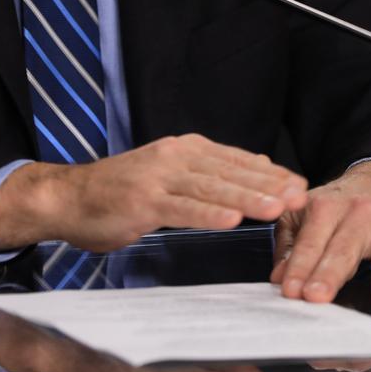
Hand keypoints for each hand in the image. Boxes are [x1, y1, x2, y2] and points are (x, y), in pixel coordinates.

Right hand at [0, 134, 307, 252]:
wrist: (68, 197)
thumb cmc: (119, 192)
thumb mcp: (168, 175)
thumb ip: (207, 174)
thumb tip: (255, 172)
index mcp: (184, 149)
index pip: (236, 160)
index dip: (270, 173)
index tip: (301, 186)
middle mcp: (174, 156)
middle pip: (230, 171)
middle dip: (269, 184)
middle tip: (302, 197)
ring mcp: (158, 178)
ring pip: (211, 188)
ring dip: (247, 198)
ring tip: (278, 208)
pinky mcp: (142, 201)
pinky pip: (182, 208)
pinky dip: (208, 214)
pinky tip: (231, 222)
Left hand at [270, 162, 370, 305]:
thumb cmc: (340, 205)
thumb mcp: (306, 212)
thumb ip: (290, 245)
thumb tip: (279, 277)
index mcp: (325, 207)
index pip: (309, 242)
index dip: (299, 267)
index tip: (291, 291)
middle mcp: (358, 215)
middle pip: (343, 249)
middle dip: (330, 274)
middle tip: (317, 297)